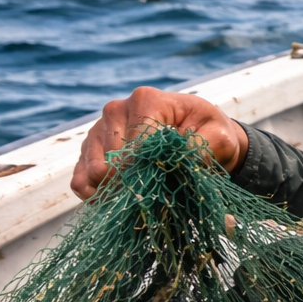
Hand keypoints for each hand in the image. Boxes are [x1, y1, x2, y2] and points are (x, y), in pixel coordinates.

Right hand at [70, 87, 249, 199]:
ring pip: (93, 167)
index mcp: (147, 100)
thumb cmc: (211, 134)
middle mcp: (117, 110)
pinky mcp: (91, 149)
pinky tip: (107, 201)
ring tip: (132, 201)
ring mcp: (100, 129)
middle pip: (112, 156)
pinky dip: (92, 192)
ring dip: (110, 190)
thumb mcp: (221, 137)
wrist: (202, 135)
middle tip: (149, 198)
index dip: (145, 169)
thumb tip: (176, 159)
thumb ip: (203, 147)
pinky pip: (81, 175)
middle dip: (130, 182)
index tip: (157, 188)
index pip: (136, 141)